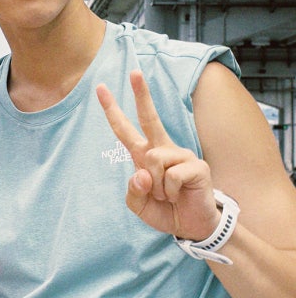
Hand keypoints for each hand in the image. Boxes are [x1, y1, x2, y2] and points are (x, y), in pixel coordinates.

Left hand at [96, 70, 219, 240]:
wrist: (192, 226)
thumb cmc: (165, 210)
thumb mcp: (139, 204)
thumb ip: (133, 190)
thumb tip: (142, 173)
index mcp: (145, 155)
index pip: (125, 130)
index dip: (112, 110)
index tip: (101, 89)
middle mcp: (163, 150)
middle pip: (149, 117)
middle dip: (141, 94)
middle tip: (134, 71)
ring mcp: (180, 155)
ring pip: (153, 160)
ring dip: (156, 186)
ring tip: (167, 195)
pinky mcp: (196, 166)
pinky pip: (170, 176)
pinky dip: (169, 192)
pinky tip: (179, 195)